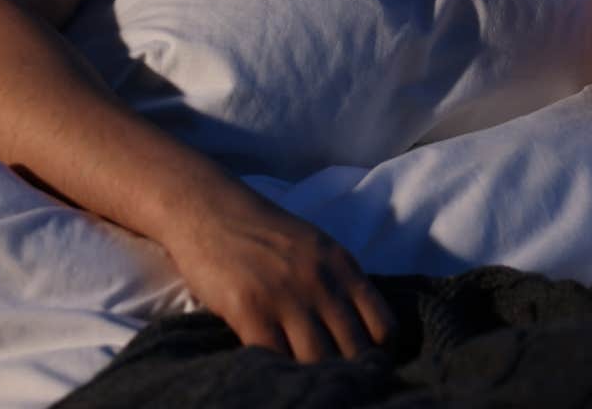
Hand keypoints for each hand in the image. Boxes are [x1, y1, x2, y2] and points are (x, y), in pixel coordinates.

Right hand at [159, 176, 394, 362]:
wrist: (208, 207)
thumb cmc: (262, 232)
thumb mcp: (316, 249)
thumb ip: (339, 285)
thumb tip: (361, 334)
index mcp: (343, 266)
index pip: (383, 327)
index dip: (379, 356)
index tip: (366, 368)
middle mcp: (321, 282)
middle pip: (355, 351)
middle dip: (350, 373)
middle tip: (339, 383)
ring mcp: (286, 297)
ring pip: (319, 362)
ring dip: (315, 378)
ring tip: (308, 383)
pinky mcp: (249, 310)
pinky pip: (275, 359)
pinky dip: (279, 373)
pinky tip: (275, 374)